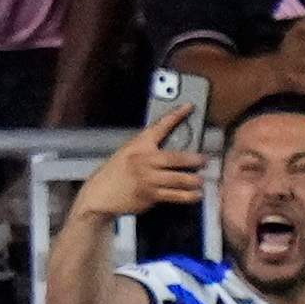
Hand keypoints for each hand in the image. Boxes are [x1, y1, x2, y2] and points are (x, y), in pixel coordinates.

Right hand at [70, 105, 206, 222]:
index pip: (160, 126)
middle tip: (204, 161)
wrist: (100, 195)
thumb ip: (147, 151)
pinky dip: (186, 196)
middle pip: (176, 158)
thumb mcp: (127, 153)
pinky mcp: (150, 196)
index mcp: (139, 145)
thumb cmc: (114, 174)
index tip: (189, 107)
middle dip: (194, 160)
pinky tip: (195, 196)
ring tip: (201, 182)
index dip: (177, 115)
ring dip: (193, 181)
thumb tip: (171, 154)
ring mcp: (148, 179)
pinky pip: (173, 195)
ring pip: (178, 180)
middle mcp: (145, 161)